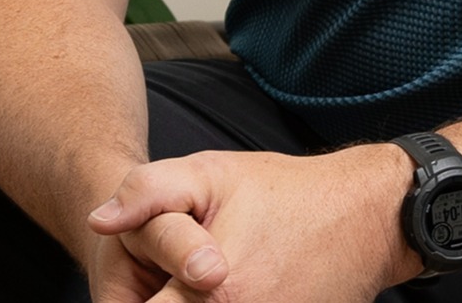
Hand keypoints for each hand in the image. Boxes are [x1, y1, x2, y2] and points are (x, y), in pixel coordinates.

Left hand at [85, 145, 420, 302]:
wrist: (363, 217)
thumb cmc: (283, 193)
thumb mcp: (212, 172)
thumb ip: (149, 191)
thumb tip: (98, 220)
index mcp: (209, 289)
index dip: (134, 297)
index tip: (144, 282)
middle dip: (161, 299)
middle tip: (169, 281)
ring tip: (195, 284)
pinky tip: (226, 290)